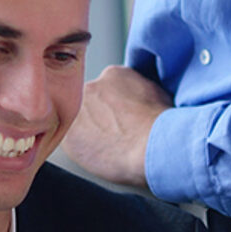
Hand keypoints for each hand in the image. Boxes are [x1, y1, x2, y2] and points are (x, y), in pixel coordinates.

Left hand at [63, 65, 171, 187]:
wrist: (152, 146)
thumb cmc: (162, 126)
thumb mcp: (158, 96)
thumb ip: (141, 92)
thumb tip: (141, 99)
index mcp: (114, 75)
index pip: (106, 90)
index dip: (113, 109)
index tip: (121, 121)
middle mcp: (91, 87)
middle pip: (89, 104)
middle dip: (98, 118)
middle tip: (114, 136)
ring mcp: (77, 111)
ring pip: (79, 123)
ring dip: (89, 134)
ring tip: (110, 149)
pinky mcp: (68, 135)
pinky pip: (71, 143)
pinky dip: (82, 150)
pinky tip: (101, 156)